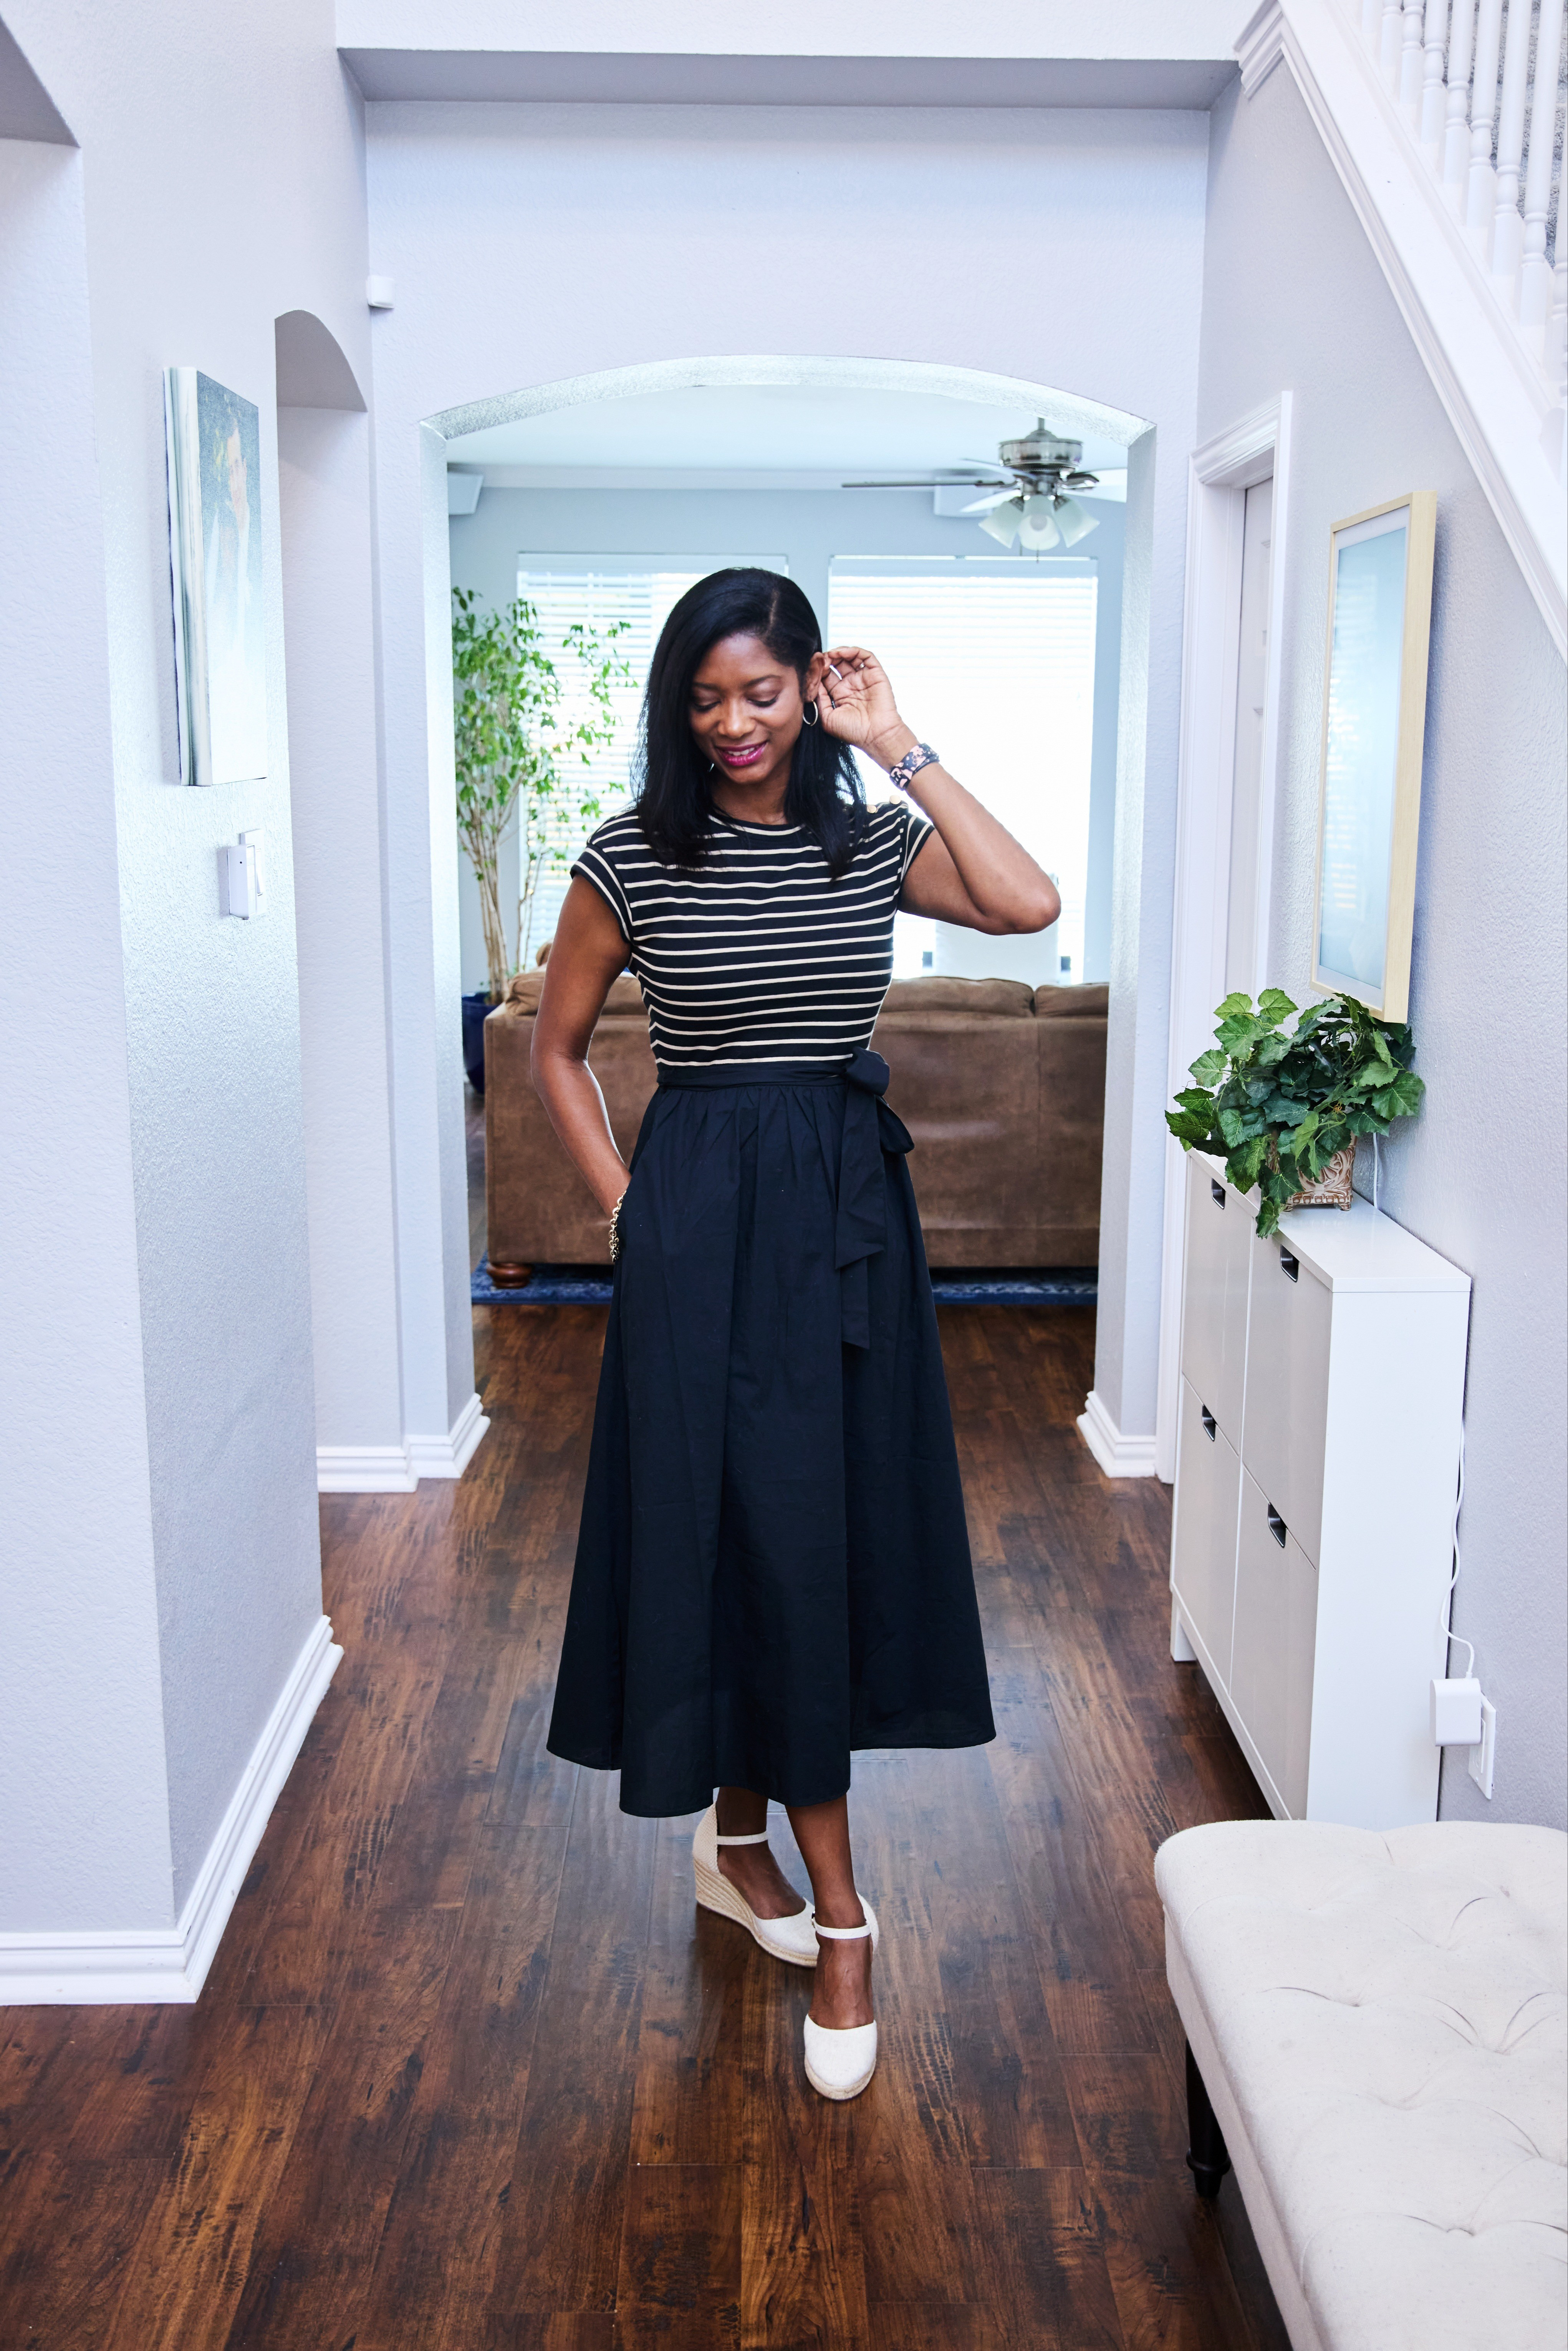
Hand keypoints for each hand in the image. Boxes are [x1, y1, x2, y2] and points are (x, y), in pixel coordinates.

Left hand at [808, 646, 915, 769]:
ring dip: (838, 652)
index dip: (818, 670)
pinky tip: (842, 653)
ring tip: (830, 655)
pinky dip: (854, 650)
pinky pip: (865, 656)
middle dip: (827, 660)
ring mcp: (863, 679)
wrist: (876, 736)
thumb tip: (813, 683)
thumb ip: (820, 699)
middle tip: (820, 660)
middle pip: (836, 664)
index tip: (811, 667)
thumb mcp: (827, 718)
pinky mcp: (875, 674)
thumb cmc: (854, 732)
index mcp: (840, 695)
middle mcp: (851, 685)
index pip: (826, 676)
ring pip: (850, 657)